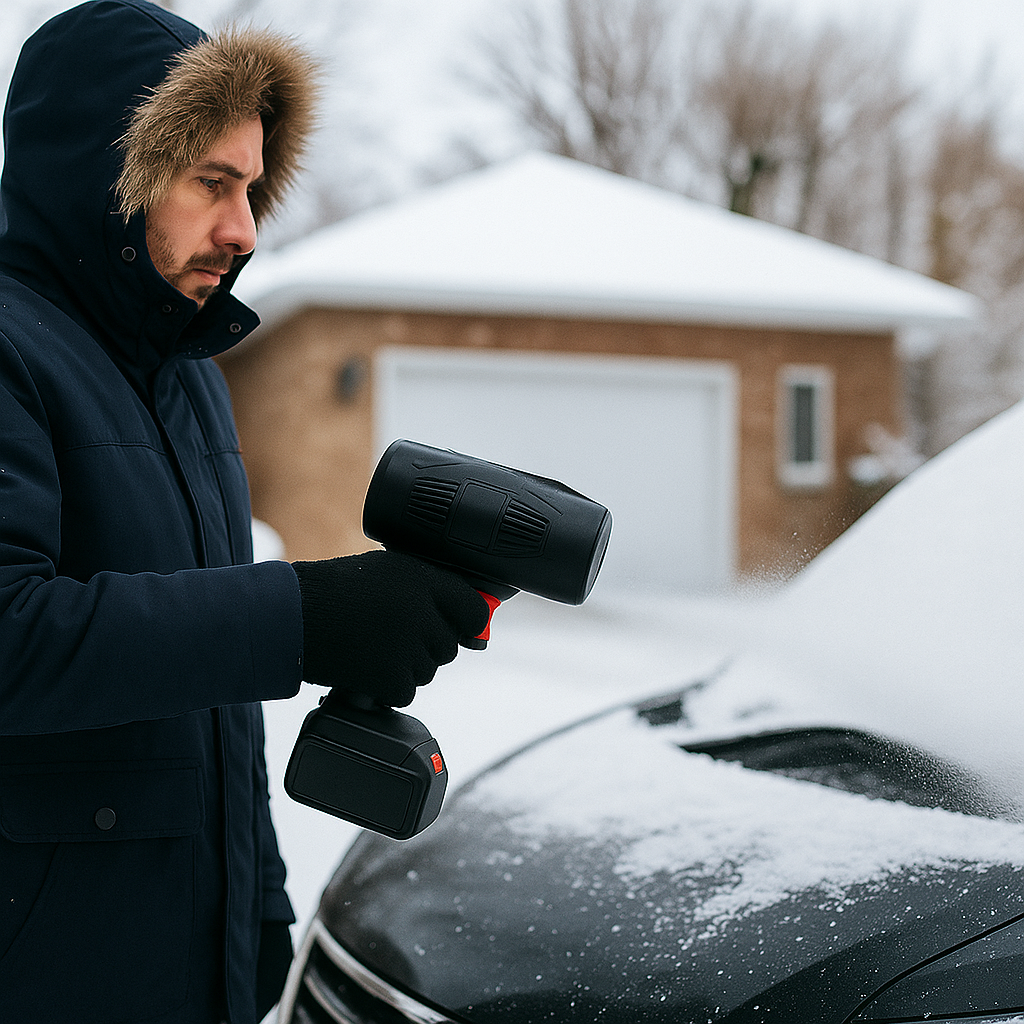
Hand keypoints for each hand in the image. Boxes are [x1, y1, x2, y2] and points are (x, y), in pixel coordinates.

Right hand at [291, 550, 489, 706]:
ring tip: (371, 645)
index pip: (475, 609)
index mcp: (423, 579)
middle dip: (426, 644)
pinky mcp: (391, 678)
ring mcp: (407, 647)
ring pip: (428, 670)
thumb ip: (433, 593)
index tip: (458, 627)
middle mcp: (420, 611)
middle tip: (390, 633)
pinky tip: (365, 665)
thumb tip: (478, 635)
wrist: (288, 616)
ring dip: (405, 665)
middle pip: (449, 645)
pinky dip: (387, 687)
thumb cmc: (335, 591)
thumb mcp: (388, 573)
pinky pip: (407, 692)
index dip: (467, 621)